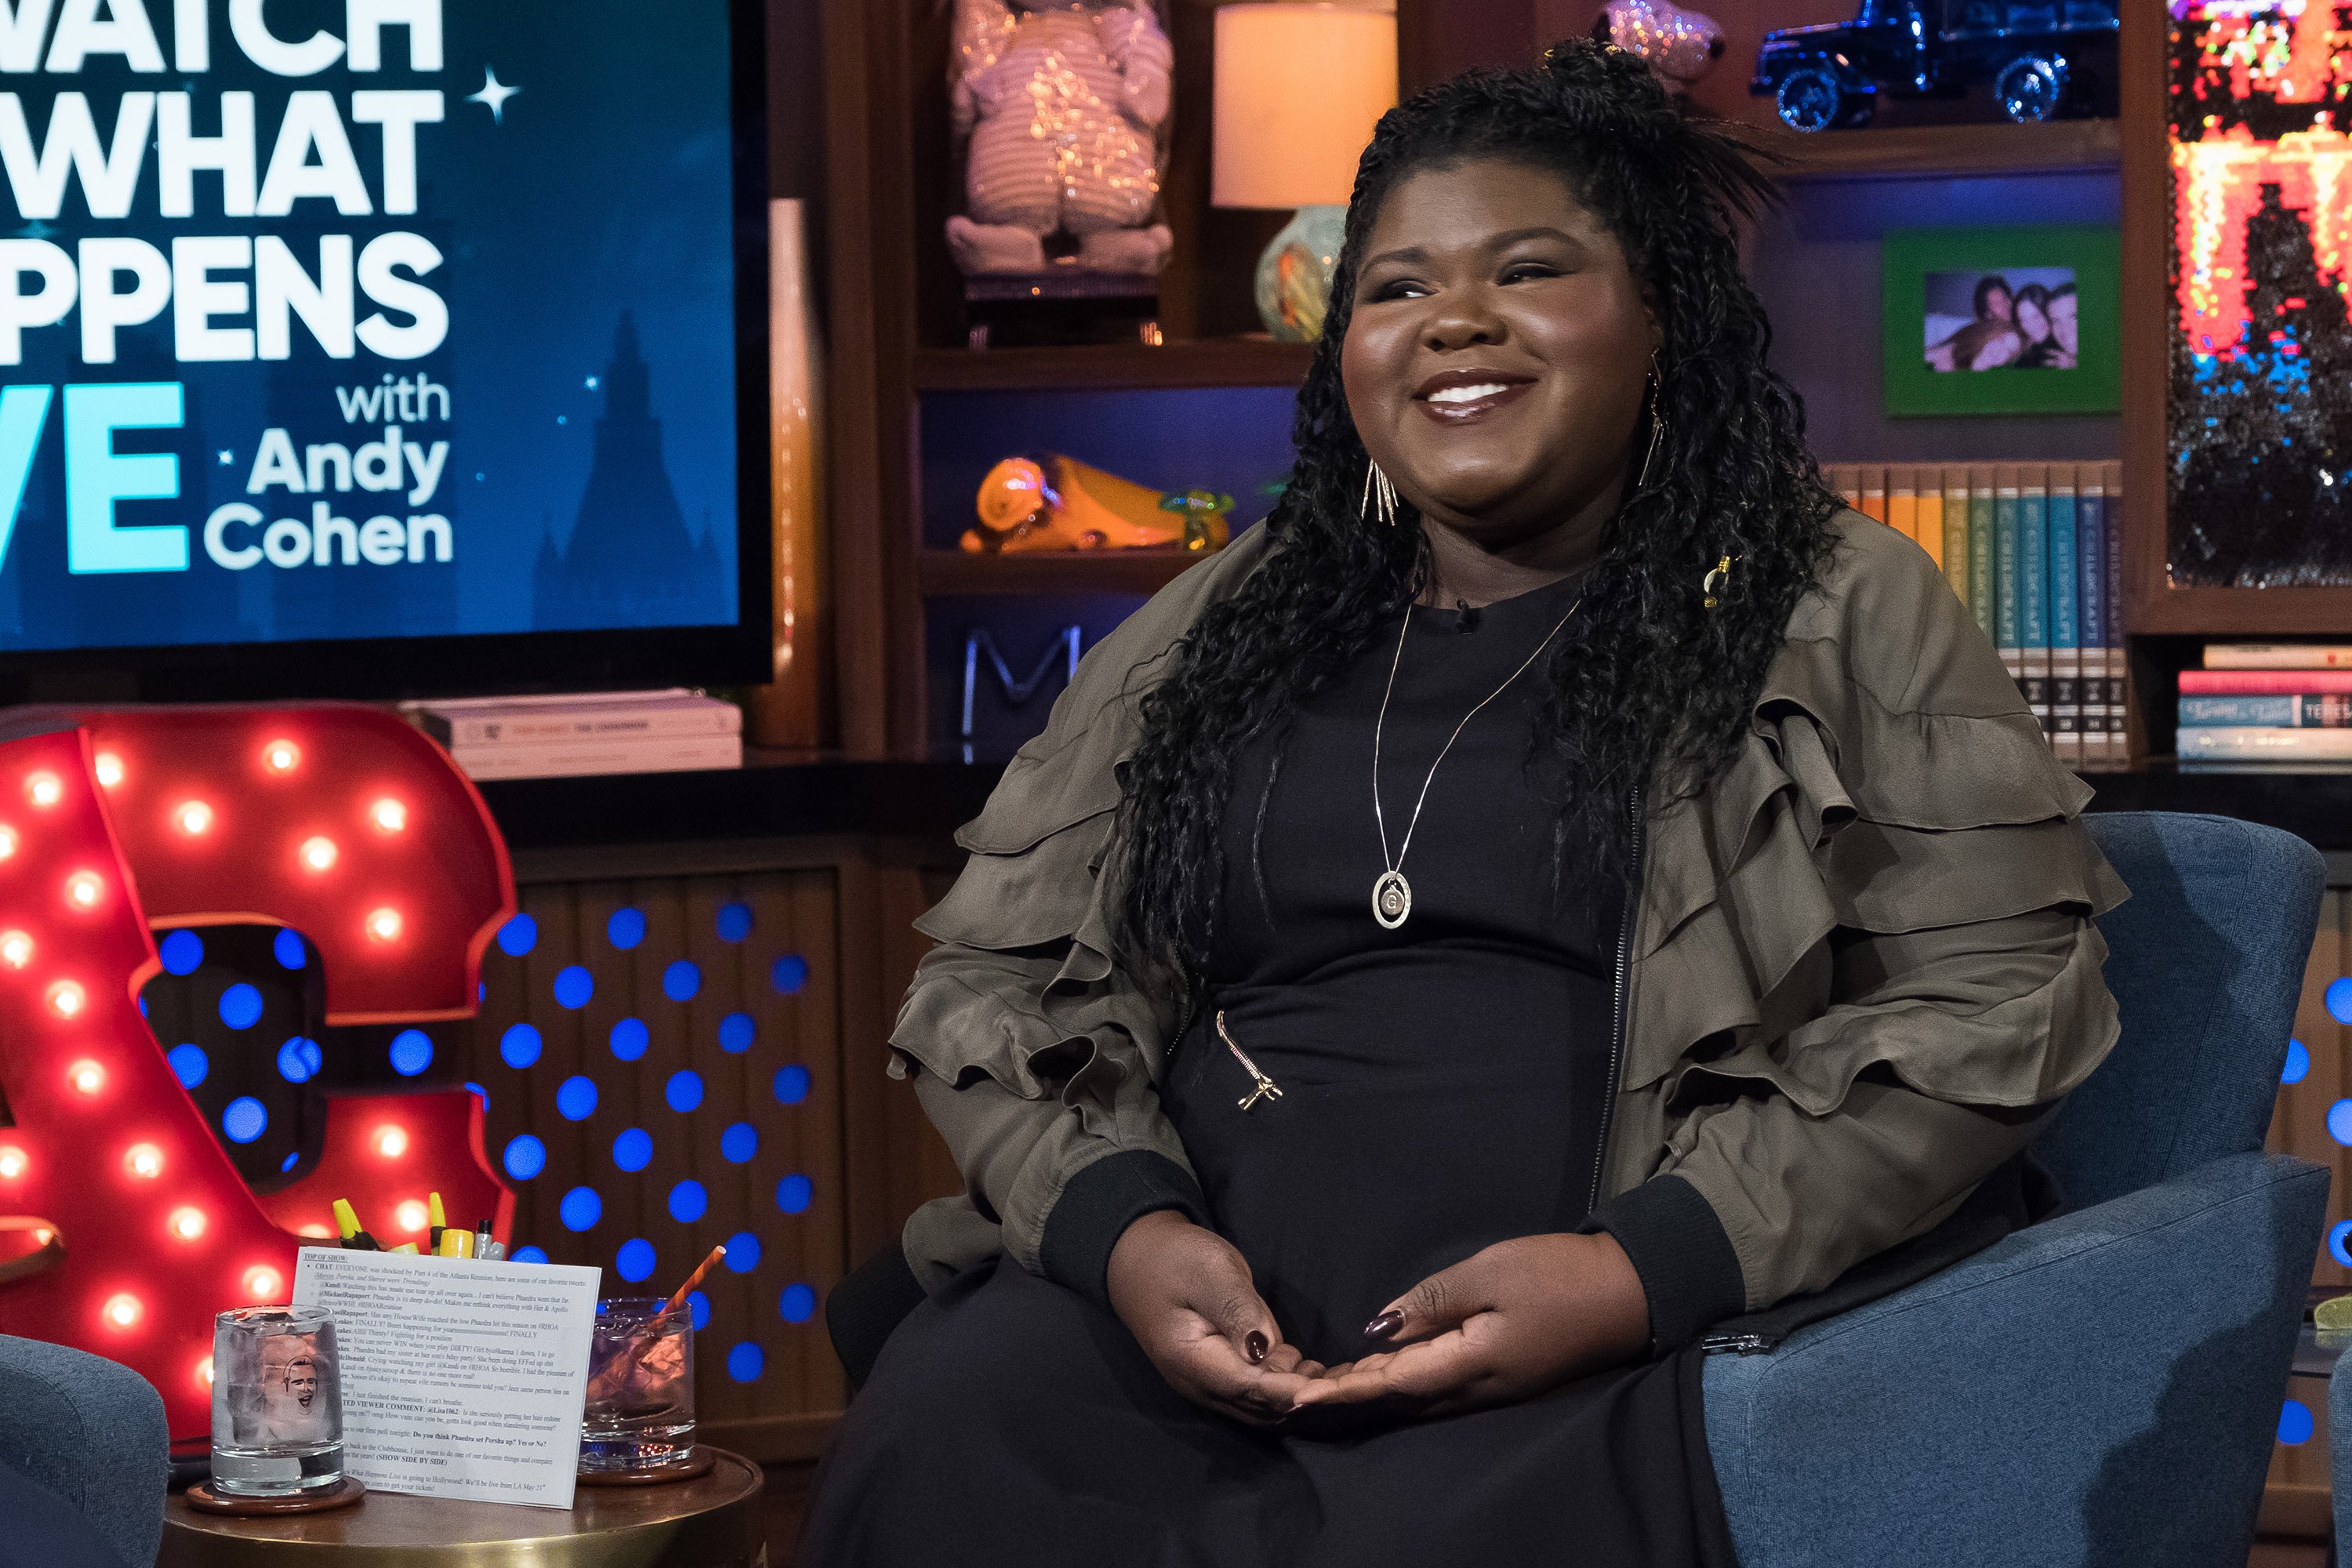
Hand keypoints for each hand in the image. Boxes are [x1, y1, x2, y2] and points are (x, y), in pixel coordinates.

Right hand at [1105, 1210, 1320, 1425]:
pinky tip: (1311, 1369)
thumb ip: (1237, 1310)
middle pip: (1262, 1408)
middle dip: (1306, 1399)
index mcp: (1193, 1361)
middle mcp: (1200, 1386)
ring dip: (1300, 1396)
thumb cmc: (1176, 1259)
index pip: (1251, 1387)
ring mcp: (1208, 1386)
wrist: (1138, 1261)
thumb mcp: (1210, 1272)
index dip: (1292, 1391)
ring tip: (1340, 1374)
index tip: (1332, 1388)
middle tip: (1351, 1381)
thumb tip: (1264, 1350)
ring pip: (1263, 1407)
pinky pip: (1257, 1395)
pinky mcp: (1218, 1377)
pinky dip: (1287, 1388)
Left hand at [1288, 1232, 1648, 1419]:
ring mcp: (1492, 1388)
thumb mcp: (1488, 1274)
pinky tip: (1382, 1372)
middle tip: (1295, 1394)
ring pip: (1418, 1399)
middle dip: (1348, 1400)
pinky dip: (1402, 1384)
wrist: (1627, 1291)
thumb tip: (1379, 1328)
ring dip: (1372, 1394)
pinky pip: (1439, 1390)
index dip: (1342, 1391)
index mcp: (1471, 1366)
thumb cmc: (1557, 1275)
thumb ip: (1431, 1303)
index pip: (1391, 1384)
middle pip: (1399, 1402)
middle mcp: (1477, 1390)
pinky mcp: (1503, 1378)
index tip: (1297, 1397)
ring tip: (1325, 1387)